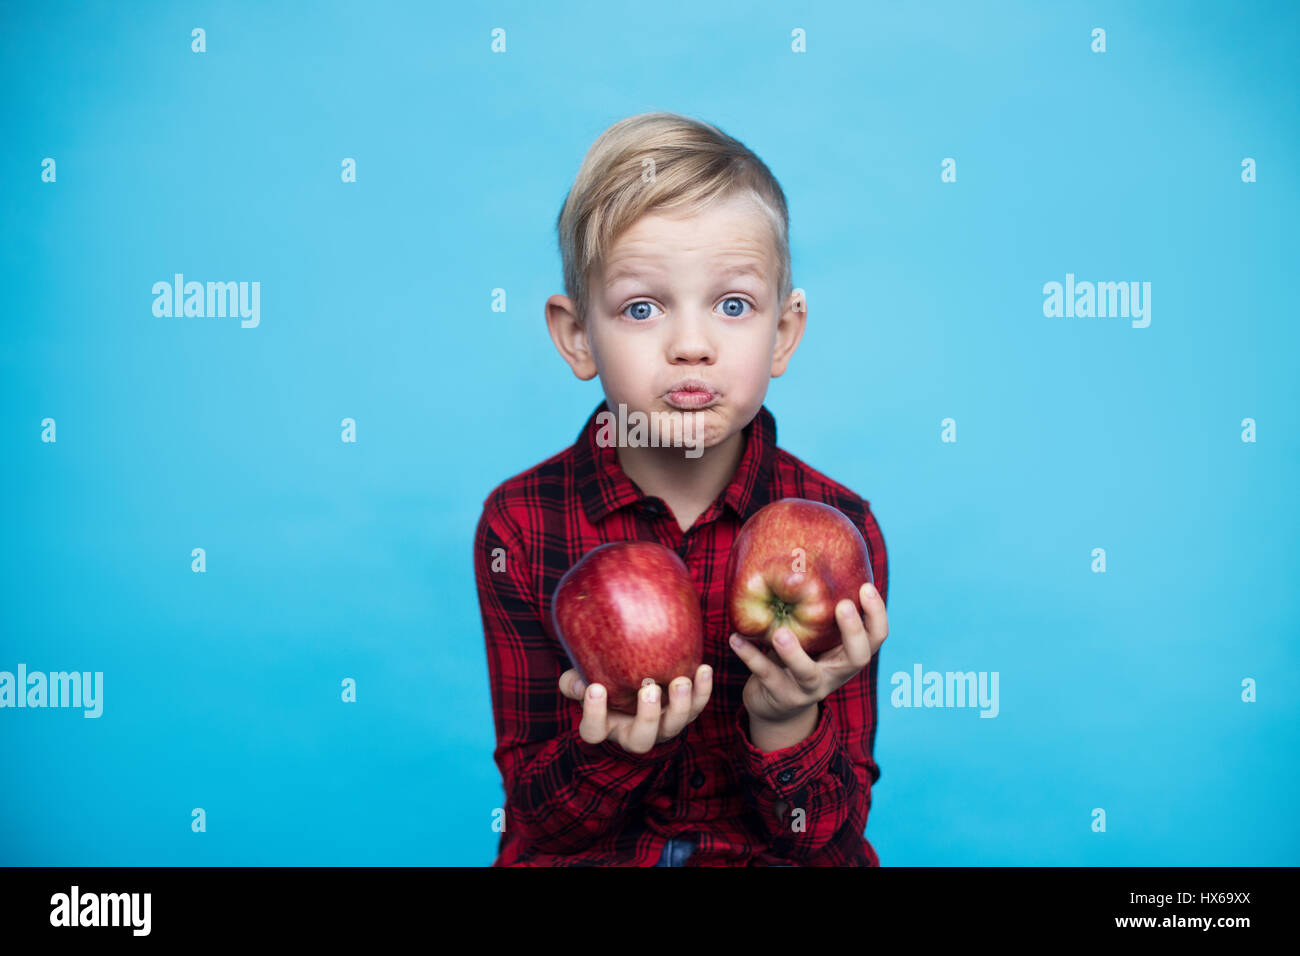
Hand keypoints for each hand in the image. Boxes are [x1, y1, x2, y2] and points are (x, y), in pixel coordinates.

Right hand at [558, 665, 712, 754]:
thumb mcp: (583, 680)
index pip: (594, 731)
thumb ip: (575, 681)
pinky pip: (697, 707)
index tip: (596, 688)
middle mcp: (635, 733)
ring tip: (682, 681)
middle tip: (650, 689)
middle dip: (648, 716)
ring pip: (674, 726)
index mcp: (606, 727)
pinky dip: (703, 690)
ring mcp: (662, 725)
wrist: (633, 673)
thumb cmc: (604, 680)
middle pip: (642, 739)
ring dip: (681, 705)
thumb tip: (579, 684)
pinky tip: (704, 669)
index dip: (594, 713)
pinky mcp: (684, 712)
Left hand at [730, 581, 887, 723]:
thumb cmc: (799, 659)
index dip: (876, 614)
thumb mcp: (814, 638)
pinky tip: (735, 639)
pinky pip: (767, 675)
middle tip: (842, 605)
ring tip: (780, 633)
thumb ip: (817, 612)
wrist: (778, 708)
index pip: (876, 638)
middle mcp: (835, 673)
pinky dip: (750, 657)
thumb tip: (808, 556)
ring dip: (794, 653)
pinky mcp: (782, 697)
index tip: (866, 586)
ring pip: (808, 673)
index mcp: (847, 655)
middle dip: (852, 631)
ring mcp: (811, 689)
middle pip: (858, 657)